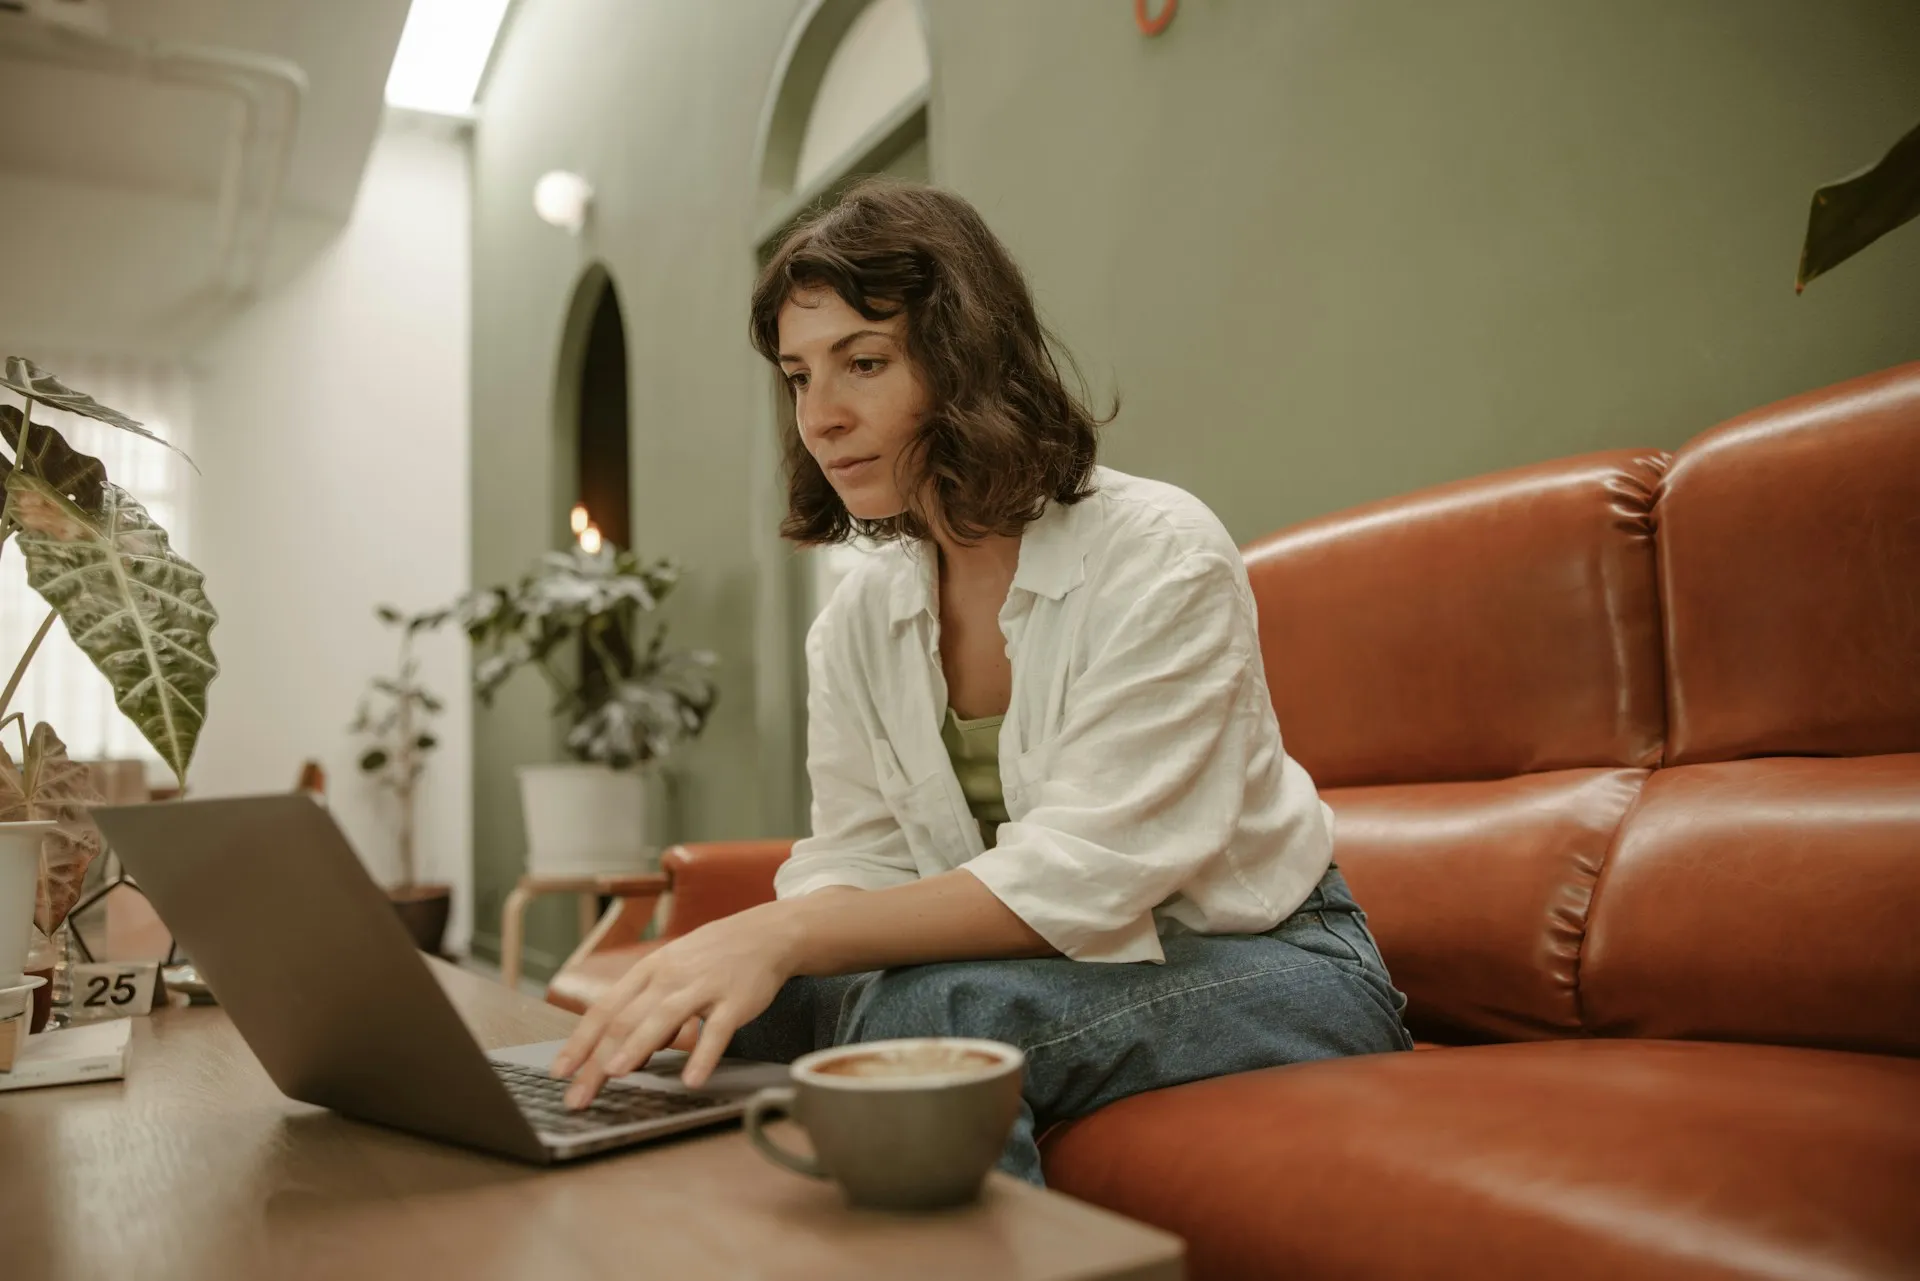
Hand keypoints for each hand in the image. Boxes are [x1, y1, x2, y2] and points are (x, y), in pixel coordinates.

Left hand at [549, 900, 800, 1105]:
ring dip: (636, 1046)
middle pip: (625, 1019)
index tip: (559, 1072)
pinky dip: (703, 1056)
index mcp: (649, 971)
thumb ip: (646, 1010)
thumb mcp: (671, 972)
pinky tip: (692, 1080)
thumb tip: (623, 1054)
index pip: (604, 1009)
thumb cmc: (712, 957)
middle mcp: (669, 977)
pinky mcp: (735, 1000)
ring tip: (615, 1075)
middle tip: (577, 1095)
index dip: (580, 1042)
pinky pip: (717, 1030)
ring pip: (663, 1017)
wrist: (765, 933)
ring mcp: (702, 986)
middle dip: (596, 1060)